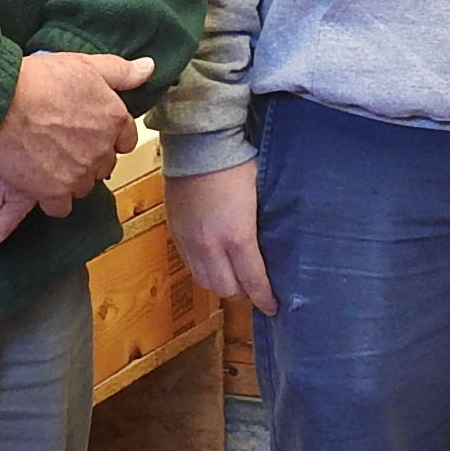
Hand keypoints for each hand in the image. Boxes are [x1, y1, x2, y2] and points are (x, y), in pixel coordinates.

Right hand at [0, 50, 154, 206]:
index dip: (108, 135)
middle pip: (105, 164)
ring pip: (84, 185)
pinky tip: (39, 184)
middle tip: (64, 143)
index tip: (89, 130)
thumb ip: (120, 72)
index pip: (126, 139)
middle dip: (89, 156)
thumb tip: (149, 68)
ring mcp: (79, 174)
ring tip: (48, 161)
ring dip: (71, 178)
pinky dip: (52, 199)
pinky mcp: (54, 193)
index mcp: (114, 119)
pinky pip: (61, 207)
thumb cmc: (39, 79)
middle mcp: (102, 150)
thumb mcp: (84, 64)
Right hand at [166, 162, 273, 313]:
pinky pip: (189, 264)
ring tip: (234, 275)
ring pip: (204, 281)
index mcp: (236, 237)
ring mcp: (189, 240)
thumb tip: (273, 248)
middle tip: (255, 287)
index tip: (273, 307)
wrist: (199, 144)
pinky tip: (214, 259)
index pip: (252, 281)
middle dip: (243, 293)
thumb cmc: (237, 164)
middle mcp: (210, 245)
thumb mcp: (261, 197)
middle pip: (225, 289)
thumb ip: (262, 228)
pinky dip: (204, 269)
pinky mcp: (175, 232)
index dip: (264, 299)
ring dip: (221, 283)